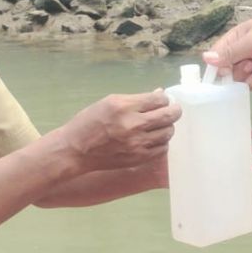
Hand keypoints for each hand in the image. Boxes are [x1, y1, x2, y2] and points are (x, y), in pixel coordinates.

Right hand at [58, 90, 180, 171]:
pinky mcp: (138, 158)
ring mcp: (137, 143)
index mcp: (124, 106)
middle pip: (168, 116)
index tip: (164, 100)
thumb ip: (137, 100)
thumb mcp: (110, 103)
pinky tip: (154, 138)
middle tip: (174, 110)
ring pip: (168, 133)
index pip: (159, 100)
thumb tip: (160, 94)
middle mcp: (132, 124)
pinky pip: (162, 149)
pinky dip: (161, 142)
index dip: (165, 99)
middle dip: (174, 111)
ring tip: (161, 125)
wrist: (76, 150)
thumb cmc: (90, 122)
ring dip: (167, 127)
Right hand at [203, 18, 251, 90]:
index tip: (220, 73)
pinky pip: (250, 84)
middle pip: (227, 68)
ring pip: (238, 78)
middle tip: (248, 67)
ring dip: (245, 78)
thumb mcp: (251, 42)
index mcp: (237, 36)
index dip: (217, 64)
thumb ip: (229, 53)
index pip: (218, 52)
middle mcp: (243, 49)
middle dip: (235, 71)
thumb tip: (206, 58)